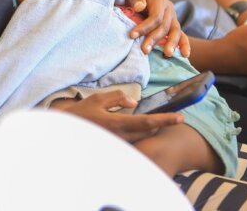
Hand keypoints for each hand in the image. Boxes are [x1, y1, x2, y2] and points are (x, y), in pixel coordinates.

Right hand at [51, 90, 183, 142]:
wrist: (66, 131)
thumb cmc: (81, 114)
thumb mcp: (98, 99)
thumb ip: (117, 98)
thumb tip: (134, 102)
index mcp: (117, 123)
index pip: (147, 122)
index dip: (165, 120)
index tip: (180, 117)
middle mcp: (120, 137)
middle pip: (148, 133)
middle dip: (159, 124)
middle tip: (170, 116)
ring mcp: (118, 144)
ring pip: (141, 138)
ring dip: (149, 130)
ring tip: (155, 121)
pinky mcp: (115, 147)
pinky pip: (132, 142)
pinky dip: (138, 135)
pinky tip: (137, 129)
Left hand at [123, 0, 190, 56]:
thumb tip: (139, 6)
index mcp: (159, 1)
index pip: (155, 17)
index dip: (144, 27)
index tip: (132, 35)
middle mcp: (169, 10)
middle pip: (165, 26)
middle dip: (154, 39)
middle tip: (144, 50)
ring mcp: (173, 18)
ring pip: (176, 31)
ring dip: (171, 43)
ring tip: (167, 54)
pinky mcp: (173, 25)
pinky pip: (181, 35)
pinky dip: (184, 44)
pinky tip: (185, 54)